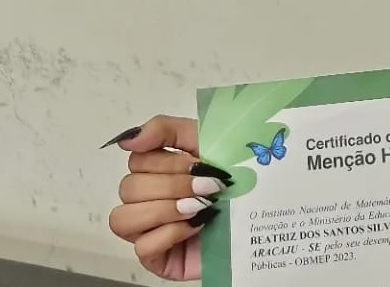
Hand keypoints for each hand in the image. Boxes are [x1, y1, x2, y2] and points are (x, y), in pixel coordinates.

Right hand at [104, 115, 230, 280]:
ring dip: (164, 209)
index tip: (199, 164)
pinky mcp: (157, 259)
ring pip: (123, 219)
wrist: (266, 217)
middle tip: (207, 188)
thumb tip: (126, 139)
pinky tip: (197, 227)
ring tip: (198, 207)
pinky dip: (170, 234)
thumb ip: (166, 130)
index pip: (136, 160)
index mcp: (157, 170)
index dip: (166, 161)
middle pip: (129, 188)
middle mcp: (146, 199)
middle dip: (172, 186)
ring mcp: (149, 231)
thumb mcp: (207, 141)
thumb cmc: (239, 178)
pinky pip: (142, 247)